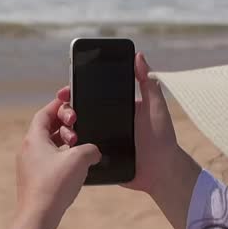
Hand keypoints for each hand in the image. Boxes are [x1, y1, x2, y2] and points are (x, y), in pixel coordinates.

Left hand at [8, 97, 101, 228]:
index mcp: (34, 138)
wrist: (38, 216)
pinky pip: (49, 160)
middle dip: (66, 125)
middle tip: (78, 128)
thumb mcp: (80, 159)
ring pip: (49, 144)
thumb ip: (91, 148)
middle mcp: (28, 149)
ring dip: (66, 142)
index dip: (59, 105)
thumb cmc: (54, 185)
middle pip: (47, 127)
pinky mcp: (34, 179)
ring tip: (79, 147)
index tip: (71, 100)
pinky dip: (63, 157)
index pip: (45, 112)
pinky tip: (76, 166)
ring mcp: (30, 165)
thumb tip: (94, 151)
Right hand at [56, 52, 199, 228]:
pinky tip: (67, 149)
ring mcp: (100, 141)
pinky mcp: (98, 159)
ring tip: (69, 133)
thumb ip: (148, 83)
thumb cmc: (162, 138)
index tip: (65, 90)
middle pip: (79, 113)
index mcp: (117, 107)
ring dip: (66, 131)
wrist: (161, 172)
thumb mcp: (156, 107)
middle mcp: (106, 122)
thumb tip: (139, 56)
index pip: (92, 95)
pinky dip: (72, 150)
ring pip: (76, 132)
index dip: (76, 91)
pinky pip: (81, 153)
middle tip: (69, 114)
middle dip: (66, 111)